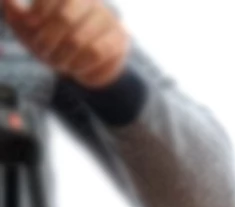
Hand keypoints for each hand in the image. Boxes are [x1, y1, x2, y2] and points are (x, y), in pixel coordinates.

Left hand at [3, 0, 129, 88]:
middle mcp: (92, 2)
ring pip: (83, 41)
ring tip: (58, 63)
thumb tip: (7, 1)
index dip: (39, 10)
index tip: (31, 24)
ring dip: (64, 57)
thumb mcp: (28, 27)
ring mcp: (109, 20)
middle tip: (42, 51)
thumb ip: (16, 14)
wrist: (81, 62)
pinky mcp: (120, 40)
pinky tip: (75, 69)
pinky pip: (98, 54)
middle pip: (65, 17)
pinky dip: (81, 65)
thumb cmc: (51, 40)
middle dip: (48, 39)